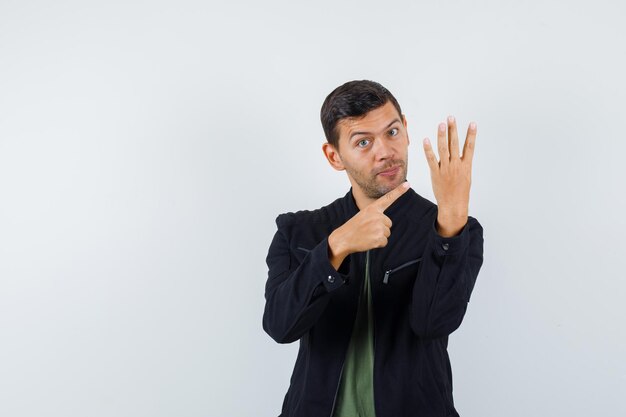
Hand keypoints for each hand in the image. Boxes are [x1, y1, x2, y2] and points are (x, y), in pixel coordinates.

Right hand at [328, 181, 409, 268]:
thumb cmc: (353, 228)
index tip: (407, 184)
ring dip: (379, 236)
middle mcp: (377, 216)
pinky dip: (378, 244)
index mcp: (372, 209)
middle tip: (367, 230)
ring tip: (367, 235)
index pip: (388, 198)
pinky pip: (384, 242)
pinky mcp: (379, 238)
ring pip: (387, 233)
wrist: (344, 238)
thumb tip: (385, 222)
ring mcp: (378, 227)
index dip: (398, 191)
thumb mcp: (363, 215)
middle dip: (380, 228)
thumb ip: (375, 215)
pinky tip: (368, 241)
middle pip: (388, 223)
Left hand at [423, 116, 476, 236]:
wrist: (454, 205)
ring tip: (441, 124)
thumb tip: (461, 152)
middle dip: (453, 130)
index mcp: (466, 165)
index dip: (471, 135)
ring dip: (442, 135)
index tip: (472, 123)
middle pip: (455, 144)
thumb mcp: (466, 176)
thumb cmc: (460, 191)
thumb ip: (463, 163)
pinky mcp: (436, 173)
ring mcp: (446, 168)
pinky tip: (426, 140)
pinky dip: (428, 149)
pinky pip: (431, 159)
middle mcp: (456, 165)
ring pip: (444, 149)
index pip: (469, 147)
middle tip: (451, 117)